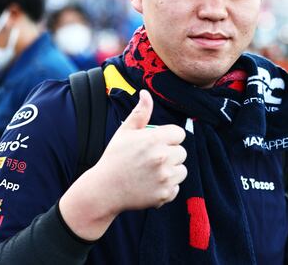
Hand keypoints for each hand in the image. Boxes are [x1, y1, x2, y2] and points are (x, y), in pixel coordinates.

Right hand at [96, 89, 186, 210]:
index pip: (179, 133)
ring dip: (171, 170)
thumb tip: (146, 93)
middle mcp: (163, 157)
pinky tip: (151, 184)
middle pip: (182, 152)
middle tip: (152, 158)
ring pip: (182, 170)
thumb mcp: (125, 131)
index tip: (158, 142)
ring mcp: (165, 177)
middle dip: (170, 153)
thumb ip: (140, 112)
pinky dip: (167, 187)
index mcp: (155, 139)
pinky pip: (176, 187)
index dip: (169, 137)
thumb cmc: (115, 157)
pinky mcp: (165, 194)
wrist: (104, 189)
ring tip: (153, 171)